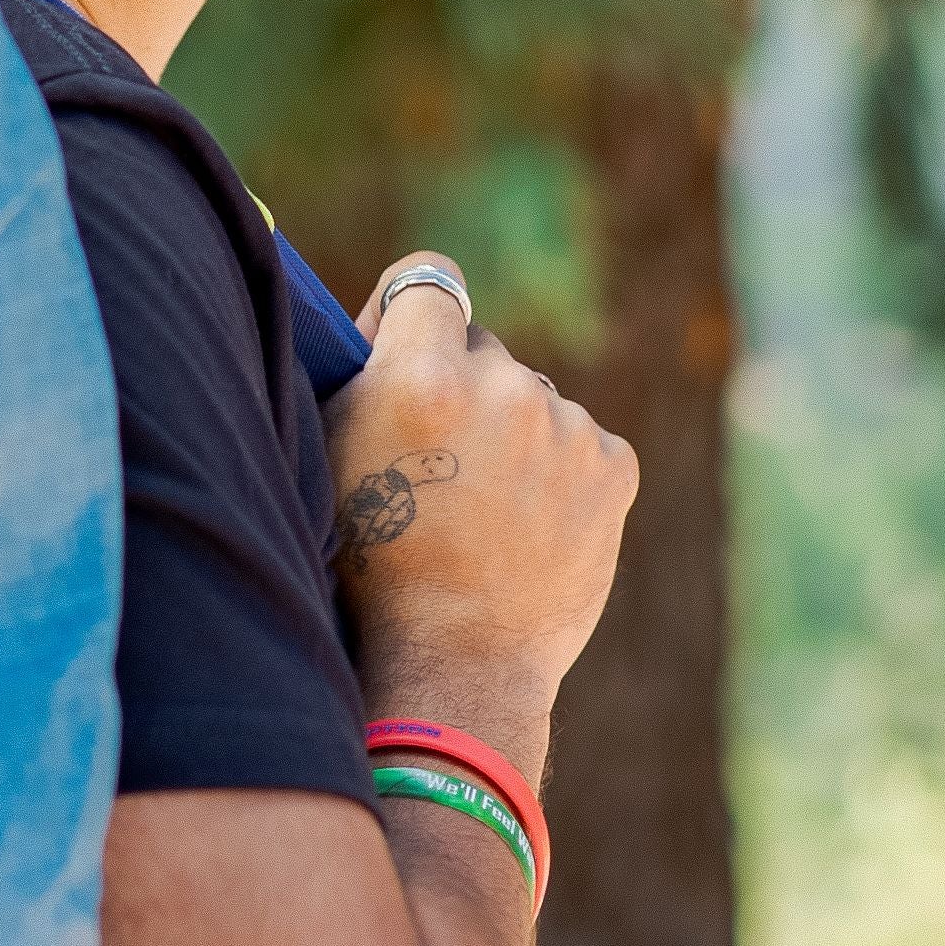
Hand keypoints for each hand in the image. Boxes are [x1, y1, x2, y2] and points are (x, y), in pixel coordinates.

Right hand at [324, 254, 637, 756]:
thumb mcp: (330, 462)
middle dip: (461, 391)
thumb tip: (383, 320)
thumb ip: (360, 378)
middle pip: (482, 350)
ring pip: (531, 402)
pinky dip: (556, 475)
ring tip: (482, 514)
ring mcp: (566, 425)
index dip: (410, 312)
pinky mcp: (614, 464)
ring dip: (511, 437)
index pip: (427, 280)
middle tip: (438, 468)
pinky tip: (526, 528)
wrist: (457, 666)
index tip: (402, 348)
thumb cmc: (371, 570)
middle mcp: (501, 387)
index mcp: (419, 377)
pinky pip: (578, 443)